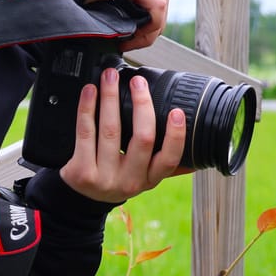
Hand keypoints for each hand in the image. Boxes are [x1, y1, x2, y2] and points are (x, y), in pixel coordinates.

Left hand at [60, 68, 186, 202]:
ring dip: (111, 97)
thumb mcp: (140, 177)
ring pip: (111, 130)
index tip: (177, 111)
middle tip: (139, 82)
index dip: (176, 136)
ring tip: (110, 76)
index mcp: (148, 180)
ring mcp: (104, 178)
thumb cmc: (113, 179)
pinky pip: (85, 132)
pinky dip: (87, 107)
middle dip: (142, 105)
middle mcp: (129, 181)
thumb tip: (196, 146)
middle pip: (142, 139)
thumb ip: (162, 163)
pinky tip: (90, 91)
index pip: (169, 160)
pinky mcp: (81, 171)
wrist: (79, 199)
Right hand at [71, 0, 169, 51]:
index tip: (121, 42)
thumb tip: (90, 36)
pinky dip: (151, 22)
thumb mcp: (77, 8)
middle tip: (132, 43)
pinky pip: (156, 3)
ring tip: (136, 41)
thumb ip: (89, 16)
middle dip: (149, 25)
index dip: (138, 23)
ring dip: (153, 24)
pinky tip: (134, 35)